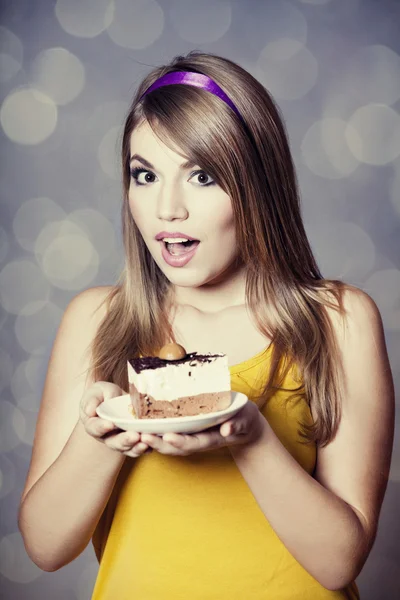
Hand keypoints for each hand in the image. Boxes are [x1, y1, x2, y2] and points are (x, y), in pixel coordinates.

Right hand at [79, 381, 151, 457]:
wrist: (117, 398)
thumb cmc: (103, 394)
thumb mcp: (96, 391)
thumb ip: (93, 399)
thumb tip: (90, 410)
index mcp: (94, 424)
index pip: (95, 428)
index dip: (102, 427)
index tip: (110, 424)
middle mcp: (106, 436)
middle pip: (114, 442)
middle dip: (124, 440)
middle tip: (134, 436)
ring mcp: (120, 441)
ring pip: (127, 448)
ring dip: (136, 447)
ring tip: (145, 442)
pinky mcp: (133, 441)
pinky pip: (138, 448)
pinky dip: (145, 448)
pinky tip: (152, 445)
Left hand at [140, 400, 265, 455]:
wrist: (245, 425)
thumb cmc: (244, 419)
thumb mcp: (245, 419)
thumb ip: (238, 424)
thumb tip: (227, 430)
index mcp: (213, 437)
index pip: (195, 442)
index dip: (180, 442)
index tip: (167, 437)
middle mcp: (200, 440)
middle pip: (178, 447)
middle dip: (160, 444)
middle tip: (143, 436)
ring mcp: (194, 437)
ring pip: (172, 444)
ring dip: (155, 441)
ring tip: (138, 434)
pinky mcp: (190, 431)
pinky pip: (172, 435)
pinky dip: (158, 435)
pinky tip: (144, 428)